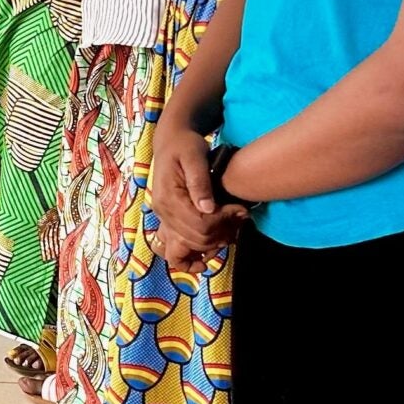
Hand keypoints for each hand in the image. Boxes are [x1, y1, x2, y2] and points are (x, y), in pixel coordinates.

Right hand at [148, 125, 245, 270]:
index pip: (199, 223)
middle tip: (240, 217)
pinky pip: (173, 250)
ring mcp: (164, 218)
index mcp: (169, 197)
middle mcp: (163, 212)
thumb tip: (208, 208)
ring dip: (211, 245)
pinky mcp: (168, 221)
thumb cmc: (185, 145)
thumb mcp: (194, 155)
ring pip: (187, 248)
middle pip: (196, 238)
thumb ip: (200, 181)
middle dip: (222, 232)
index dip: (223, 220)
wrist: (171, 142)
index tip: (240, 210)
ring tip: (229, 231)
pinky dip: (187, 260)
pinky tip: (203, 261)